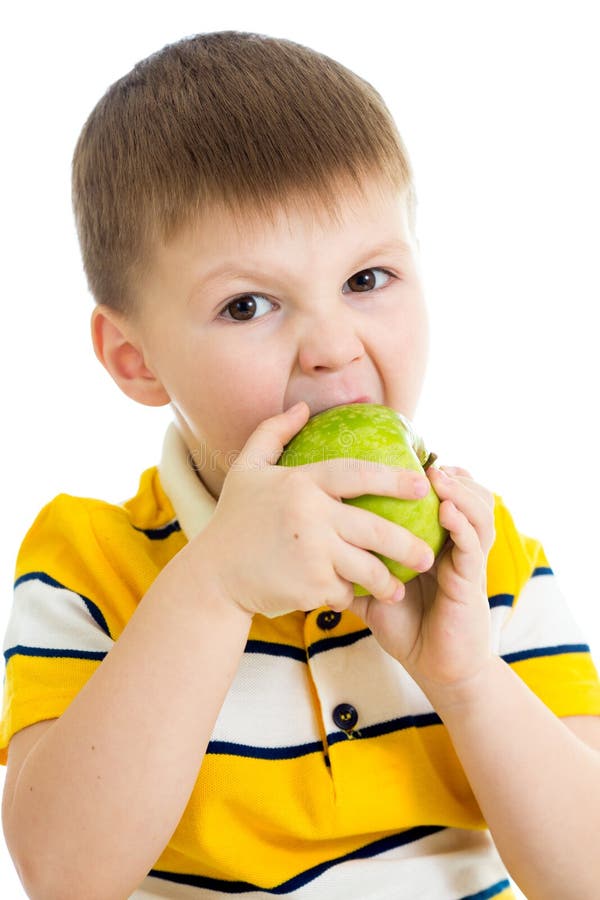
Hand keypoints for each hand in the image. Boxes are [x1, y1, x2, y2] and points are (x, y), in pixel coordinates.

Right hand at [196, 402, 435, 617]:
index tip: (421, 484)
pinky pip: (344, 591)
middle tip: (428, 554)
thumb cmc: (233, 521)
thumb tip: (302, 408)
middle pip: (376, 529)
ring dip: (387, 581)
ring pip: (367, 568)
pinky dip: (347, 596)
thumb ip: (272, 434)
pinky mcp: (310, 586)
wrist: (213, 577)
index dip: (393, 477)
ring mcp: (312, 553)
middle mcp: (310, 516)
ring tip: (396, 587)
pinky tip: (345, 597)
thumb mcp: (246, 470)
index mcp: (300, 483)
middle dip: (408, 545)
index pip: (356, 474)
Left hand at [350, 465, 495, 701]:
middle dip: (452, 474)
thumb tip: (310, 550)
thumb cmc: (406, 628)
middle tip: (428, 461)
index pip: (443, 498)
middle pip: (468, 494)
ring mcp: (466, 560)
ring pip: (479, 511)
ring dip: (461, 491)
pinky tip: (447, 512)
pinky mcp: (472, 580)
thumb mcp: (372, 591)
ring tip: (439, 477)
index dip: (434, 474)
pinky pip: (472, 544)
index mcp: (436, 541)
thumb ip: (351, 567)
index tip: (410, 455)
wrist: (435, 669)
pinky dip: (462, 523)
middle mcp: (455, 545)